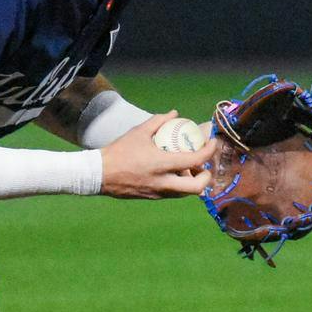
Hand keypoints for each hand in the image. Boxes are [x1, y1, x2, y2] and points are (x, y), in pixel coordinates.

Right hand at [98, 111, 218, 198]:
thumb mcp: (139, 132)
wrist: (99, 174)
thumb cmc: (119, 151)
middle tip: (203, 165)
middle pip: (197, 187)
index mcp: (162, 164)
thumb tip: (174, 114)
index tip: (212, 142)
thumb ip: (159, 121)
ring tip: (189, 168)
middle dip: (206, 176)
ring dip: (192, 181)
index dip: (209, 151)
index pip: (195, 160)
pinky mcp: (152, 197)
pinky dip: (179, 184)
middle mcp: (163, 182)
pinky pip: (173, 193)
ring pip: (186, 193)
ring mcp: (158, 192)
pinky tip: (173, 172)